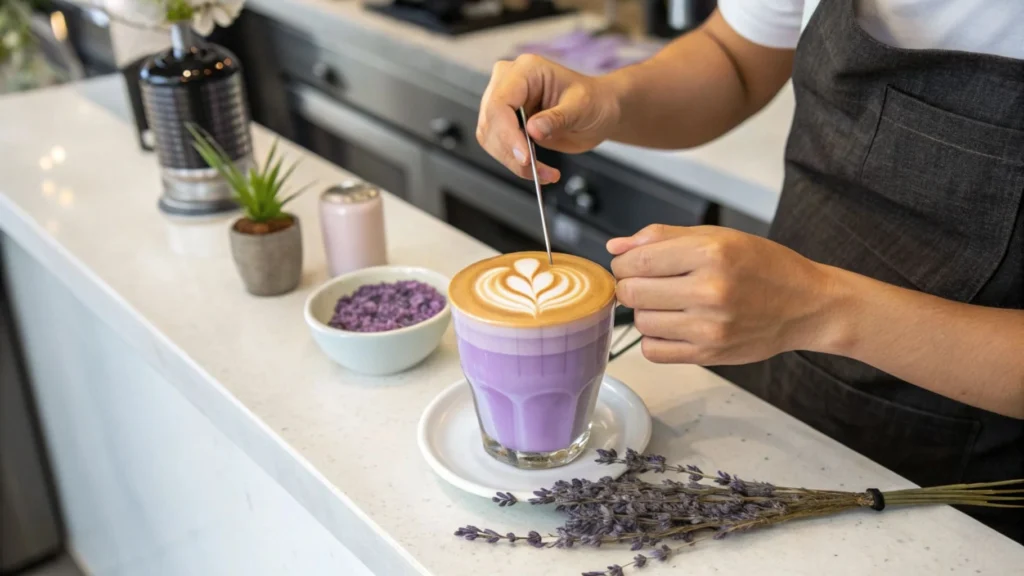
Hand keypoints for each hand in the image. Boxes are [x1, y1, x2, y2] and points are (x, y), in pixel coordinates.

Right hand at [477, 55, 622, 182]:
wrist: (599, 111)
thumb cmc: (593, 101)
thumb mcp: (582, 107)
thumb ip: (557, 118)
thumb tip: (533, 130)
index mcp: (526, 70)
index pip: (500, 102)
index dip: (507, 132)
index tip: (524, 157)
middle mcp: (509, 83)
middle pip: (490, 122)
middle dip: (510, 151)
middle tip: (535, 170)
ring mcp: (505, 103)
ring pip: (490, 138)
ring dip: (513, 162)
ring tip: (543, 173)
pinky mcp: (506, 124)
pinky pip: (498, 147)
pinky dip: (515, 164)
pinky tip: (538, 171)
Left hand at [608, 225, 836, 365]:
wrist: (806, 305)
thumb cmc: (764, 266)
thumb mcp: (717, 237)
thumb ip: (662, 238)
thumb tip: (615, 246)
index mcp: (710, 254)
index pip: (635, 261)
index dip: (624, 262)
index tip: (631, 263)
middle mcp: (710, 291)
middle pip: (632, 293)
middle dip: (630, 285)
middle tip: (648, 282)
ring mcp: (709, 327)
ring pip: (641, 322)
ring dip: (645, 312)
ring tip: (668, 302)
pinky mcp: (709, 355)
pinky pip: (653, 351)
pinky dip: (655, 338)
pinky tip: (674, 324)